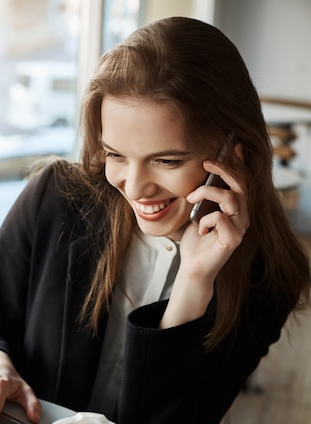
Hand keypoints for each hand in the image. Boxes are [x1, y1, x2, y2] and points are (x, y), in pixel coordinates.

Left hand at [160, 159, 248, 328]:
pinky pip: (220, 218)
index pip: (242, 181)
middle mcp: (242, 216)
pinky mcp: (233, 239)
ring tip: (191, 197)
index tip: (231, 146)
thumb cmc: (195, 241)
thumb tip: (200, 174)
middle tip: (206, 163)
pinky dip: (205, 219)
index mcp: (236, 209)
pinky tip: (198, 228)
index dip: (239, 163)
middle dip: (224, 170)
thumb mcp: (197, 211)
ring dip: (207, 193)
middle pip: (241, 185)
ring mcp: (239, 228)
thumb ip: (203, 196)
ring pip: (230, 198)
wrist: (192, 267)